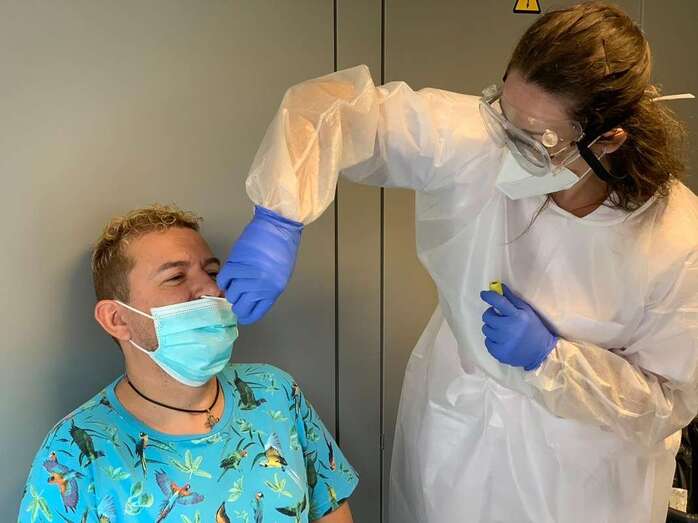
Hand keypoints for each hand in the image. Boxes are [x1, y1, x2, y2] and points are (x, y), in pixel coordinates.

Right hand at [217, 206, 302, 323]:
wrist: (278, 227)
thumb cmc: (282, 248)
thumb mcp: (279, 275)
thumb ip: (266, 289)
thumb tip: (251, 298)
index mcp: (273, 291)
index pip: (254, 312)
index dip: (246, 315)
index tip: (242, 314)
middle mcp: (260, 286)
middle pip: (241, 306)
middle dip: (236, 304)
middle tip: (235, 299)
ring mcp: (248, 275)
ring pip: (231, 293)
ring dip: (230, 291)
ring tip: (233, 285)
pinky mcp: (237, 263)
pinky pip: (225, 278)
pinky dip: (223, 280)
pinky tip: (227, 278)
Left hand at [480, 284, 556, 370]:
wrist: (541, 352)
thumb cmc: (534, 328)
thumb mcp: (527, 311)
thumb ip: (512, 299)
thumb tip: (498, 286)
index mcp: (518, 316)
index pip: (499, 302)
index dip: (489, 296)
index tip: (483, 294)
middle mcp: (509, 329)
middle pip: (487, 316)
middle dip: (491, 314)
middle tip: (498, 317)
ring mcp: (503, 342)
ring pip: (486, 329)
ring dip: (491, 327)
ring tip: (502, 330)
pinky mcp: (499, 353)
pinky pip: (487, 341)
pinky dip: (492, 340)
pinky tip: (502, 340)